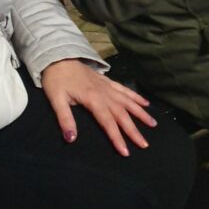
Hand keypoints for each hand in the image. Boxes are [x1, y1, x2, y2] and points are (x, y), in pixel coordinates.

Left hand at [41, 59, 156, 156]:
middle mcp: (104, 93)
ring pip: (127, 101)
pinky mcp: (107, 81)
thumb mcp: (56, 100)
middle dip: (134, 130)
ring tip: (153, 124)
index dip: (117, 137)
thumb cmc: (56, 80)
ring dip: (140, 113)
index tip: (126, 152)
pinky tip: (145, 103)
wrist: (58, 56)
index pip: (108, 122)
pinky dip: (135, 97)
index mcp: (92, 99)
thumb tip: (71, 139)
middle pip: (122, 114)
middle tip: (145, 144)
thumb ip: (65, 119)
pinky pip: (124, 90)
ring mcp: (107, 86)